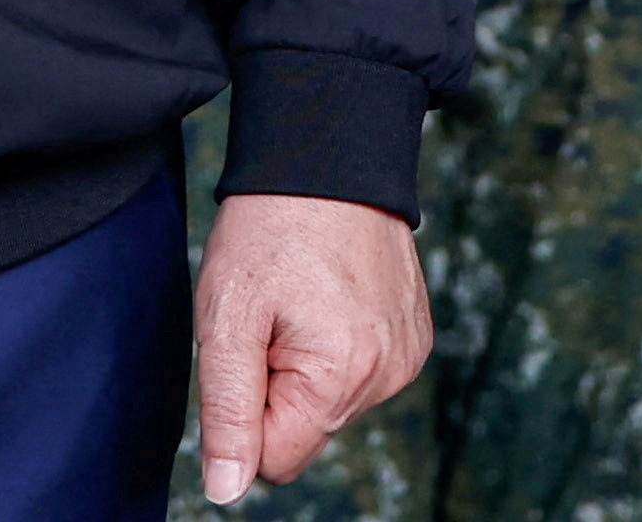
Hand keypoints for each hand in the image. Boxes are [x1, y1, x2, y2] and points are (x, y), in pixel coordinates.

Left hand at [191, 189, 428, 504]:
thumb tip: (227, 490)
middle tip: (269, 318)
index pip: (277, 459)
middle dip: (276, 388)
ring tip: (298, 299)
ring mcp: (407, 355)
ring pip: (332, 403)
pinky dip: (336, 347)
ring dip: (305, 367)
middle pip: (307, 431)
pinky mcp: (414, 335)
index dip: (245, 416)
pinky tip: (327, 295)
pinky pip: (360, 373)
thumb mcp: (227, 317)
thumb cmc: (271, 227)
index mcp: (342, 376)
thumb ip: (228, 412)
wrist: (331, 153)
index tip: (246, 349)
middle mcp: (388, 374)